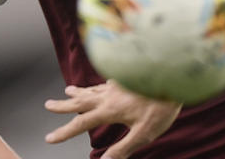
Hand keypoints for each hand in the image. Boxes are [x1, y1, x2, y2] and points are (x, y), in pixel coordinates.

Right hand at [43, 80, 180, 158]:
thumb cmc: (163, 106)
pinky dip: (101, 83)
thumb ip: (123, 148)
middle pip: (81, 100)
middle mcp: (110, 95)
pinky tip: (104, 83)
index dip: (64, 132)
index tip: (49, 138)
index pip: (81, 123)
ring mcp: (120, 84)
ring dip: (79, 91)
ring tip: (68, 90)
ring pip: (94, 88)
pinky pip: (109, 81)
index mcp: (110, 110)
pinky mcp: (129, 78)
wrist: (176, 76)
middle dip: (63, 105)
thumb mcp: (144, 133)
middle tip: (47, 105)